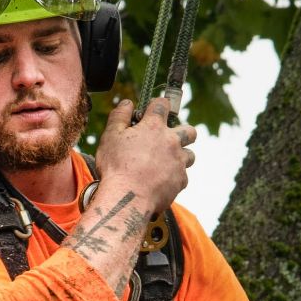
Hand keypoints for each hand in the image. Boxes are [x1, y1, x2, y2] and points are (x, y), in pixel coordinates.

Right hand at [93, 97, 194, 217]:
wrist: (127, 198)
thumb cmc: (116, 166)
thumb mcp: (110, 136)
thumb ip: (119, 115)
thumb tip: (128, 103)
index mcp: (154, 127)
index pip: (162, 105)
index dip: (157, 105)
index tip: (152, 110)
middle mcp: (172, 142)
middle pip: (190, 131)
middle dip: (182, 131)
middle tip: (168, 138)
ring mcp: (178, 162)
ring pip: (190, 155)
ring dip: (181, 155)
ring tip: (165, 162)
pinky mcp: (180, 181)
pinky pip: (183, 176)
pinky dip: (175, 176)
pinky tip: (162, 180)